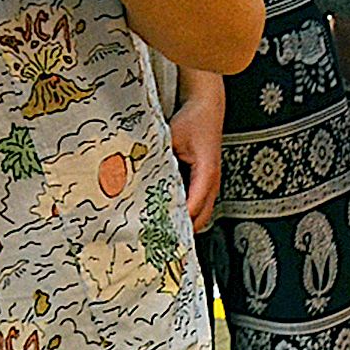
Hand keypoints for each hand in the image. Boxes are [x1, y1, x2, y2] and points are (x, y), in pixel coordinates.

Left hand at [167, 77, 224, 231]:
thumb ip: (158, 160)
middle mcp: (212, 182)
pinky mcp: (205, 183)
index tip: (160, 234)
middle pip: (201, 219)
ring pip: (200, 215)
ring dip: (183, 222)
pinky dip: (184, 212)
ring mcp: (211, 184)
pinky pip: (197, 205)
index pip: (194, 206)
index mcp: (206, 172)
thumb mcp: (171, 139)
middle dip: (181, 230)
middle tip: (157, 240)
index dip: (177, 222)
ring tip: (159, 230)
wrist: (207, 109)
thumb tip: (137, 179)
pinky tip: (165, 213)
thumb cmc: (193, 121)